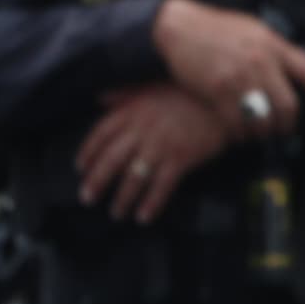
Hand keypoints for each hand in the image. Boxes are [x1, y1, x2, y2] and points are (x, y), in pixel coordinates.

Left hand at [75, 86, 233, 221]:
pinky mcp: (182, 159)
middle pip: (111, 160)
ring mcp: (161, 146)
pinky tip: (143, 217)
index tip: (80, 168)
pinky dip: (151, 203)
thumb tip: (99, 98)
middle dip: (97, 182)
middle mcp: (142, 131)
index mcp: (132, 112)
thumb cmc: (188, 93)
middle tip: (87, 199)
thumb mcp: (153, 87)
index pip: (101, 135)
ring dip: (122, 198)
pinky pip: (162, 185)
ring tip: (116, 213)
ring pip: (134, 177)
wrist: (224, 100)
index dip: (88, 153)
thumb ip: (125, 94)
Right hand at [150, 0, 304, 125]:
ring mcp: (238, 76)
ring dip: (264, 132)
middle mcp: (260, 61)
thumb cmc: (217, 27)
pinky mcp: (216, 90)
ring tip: (261, 135)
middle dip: (289, 124)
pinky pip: (236, 122)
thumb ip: (274, 49)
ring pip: (263, 117)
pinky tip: (240, 134)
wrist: (177, 26)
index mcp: (274, 44)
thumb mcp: (254, 29)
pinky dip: (240, 133)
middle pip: (288, 104)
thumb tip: (292, 68)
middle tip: (284, 132)